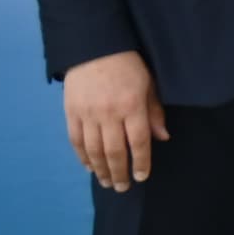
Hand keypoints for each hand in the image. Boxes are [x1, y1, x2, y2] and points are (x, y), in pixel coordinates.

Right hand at [63, 51, 165, 192]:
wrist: (94, 47)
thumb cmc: (128, 66)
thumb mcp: (148, 85)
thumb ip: (154, 112)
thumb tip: (162, 138)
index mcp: (131, 106)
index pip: (138, 142)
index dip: (141, 162)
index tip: (142, 177)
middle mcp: (108, 113)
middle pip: (114, 151)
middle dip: (119, 172)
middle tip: (123, 187)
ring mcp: (87, 113)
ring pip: (93, 150)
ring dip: (101, 169)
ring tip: (107, 182)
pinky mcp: (71, 112)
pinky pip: (76, 140)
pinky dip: (82, 156)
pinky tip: (89, 167)